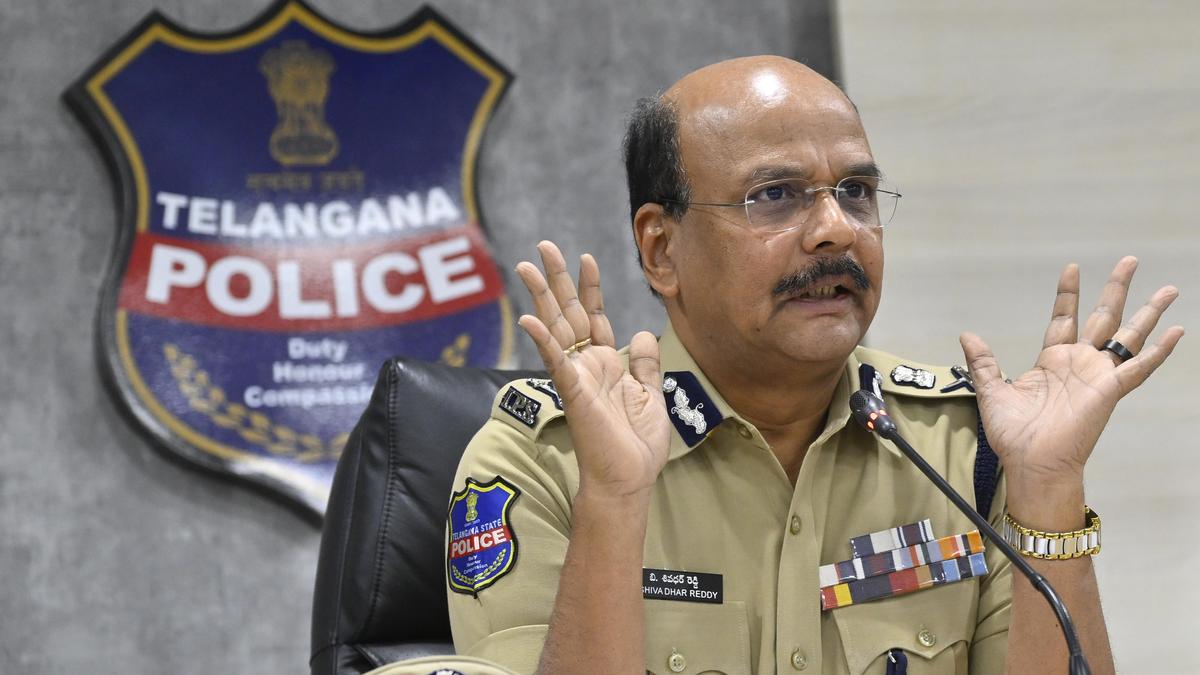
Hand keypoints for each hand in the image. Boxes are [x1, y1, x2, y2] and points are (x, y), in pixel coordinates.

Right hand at [515, 241, 670, 499]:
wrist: (629, 480)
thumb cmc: (638, 446)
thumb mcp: (651, 396)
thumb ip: (644, 364)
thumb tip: (644, 332)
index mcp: (606, 364)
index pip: (594, 316)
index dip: (589, 287)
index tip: (585, 258)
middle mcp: (587, 365)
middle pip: (568, 312)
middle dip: (556, 280)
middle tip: (543, 247)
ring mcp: (577, 376)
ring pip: (556, 328)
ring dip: (542, 297)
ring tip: (527, 266)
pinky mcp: (573, 392)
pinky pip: (556, 362)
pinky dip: (544, 341)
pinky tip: (530, 319)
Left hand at [959, 257, 1183, 515]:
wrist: (1030, 462)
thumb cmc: (1014, 435)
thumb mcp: (992, 391)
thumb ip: (982, 363)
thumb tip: (967, 335)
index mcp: (1052, 360)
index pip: (1064, 317)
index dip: (1068, 293)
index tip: (1073, 267)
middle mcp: (1079, 363)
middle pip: (1104, 316)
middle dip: (1116, 288)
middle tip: (1130, 260)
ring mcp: (1098, 375)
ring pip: (1128, 336)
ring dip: (1148, 312)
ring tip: (1168, 289)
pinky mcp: (1110, 390)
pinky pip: (1139, 368)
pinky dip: (1159, 351)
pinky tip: (1177, 331)